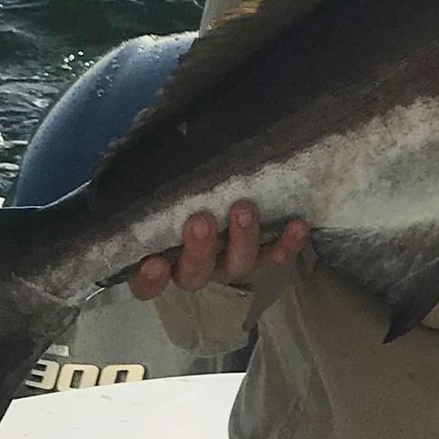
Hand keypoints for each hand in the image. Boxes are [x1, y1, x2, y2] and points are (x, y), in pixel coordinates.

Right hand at [126, 200, 308, 299]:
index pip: (146, 284)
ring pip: (236, 265)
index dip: (149, 279)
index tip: (153, 263)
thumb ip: (142, 182)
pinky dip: (287, 243)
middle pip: (195, 274)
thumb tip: (140, 154)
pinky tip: (298, 225)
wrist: (212, 185)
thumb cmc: (170, 190)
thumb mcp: (151, 186)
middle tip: (201, 221)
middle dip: (199, 249)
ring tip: (244, 209)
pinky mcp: (260, 253)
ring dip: (242, 240)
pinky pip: (275, 254)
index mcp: (159, 260)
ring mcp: (228, 262)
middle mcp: (194, 267)